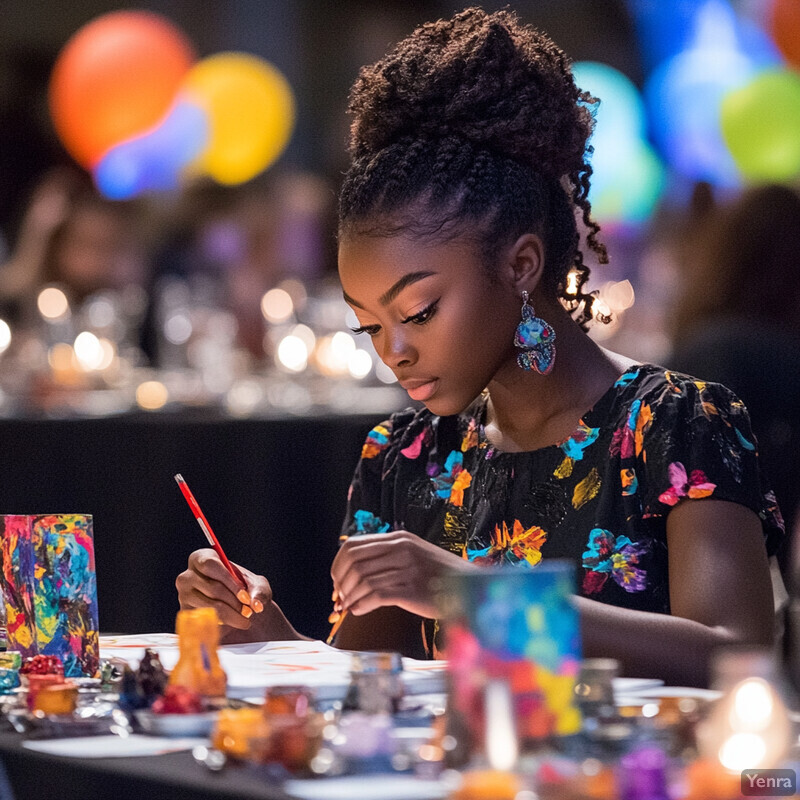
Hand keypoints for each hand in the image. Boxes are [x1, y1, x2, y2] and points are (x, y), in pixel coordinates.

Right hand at [175, 548, 271, 635]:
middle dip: (234, 601)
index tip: (244, 595)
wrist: (237, 611)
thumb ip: (259, 592)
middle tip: (249, 610)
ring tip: (245, 618)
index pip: (210, 565)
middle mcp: (187, 576)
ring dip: (232, 614)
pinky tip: (233, 623)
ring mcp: (183, 596)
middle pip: (212, 587)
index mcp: (201, 558)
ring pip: (210, 606)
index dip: (229, 580)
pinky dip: (223, 624)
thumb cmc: (246, 591)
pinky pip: (205, 620)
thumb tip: (256, 605)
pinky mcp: (185, 614)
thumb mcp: (258, 587)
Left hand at [331, 531, 475, 618]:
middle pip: (354, 563)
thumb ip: (388, 556)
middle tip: (339, 599)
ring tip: (349, 607)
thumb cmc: (439, 575)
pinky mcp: (412, 589)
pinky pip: (375, 596)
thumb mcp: (413, 554)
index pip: (353, 546)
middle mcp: (401, 549)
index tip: (337, 582)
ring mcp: (407, 568)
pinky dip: (361, 605)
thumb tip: (354, 571)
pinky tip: (359, 611)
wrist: (469, 586)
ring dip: (350, 597)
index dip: (338, 565)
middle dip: (341, 583)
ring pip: (362, 581)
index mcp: (398, 538)